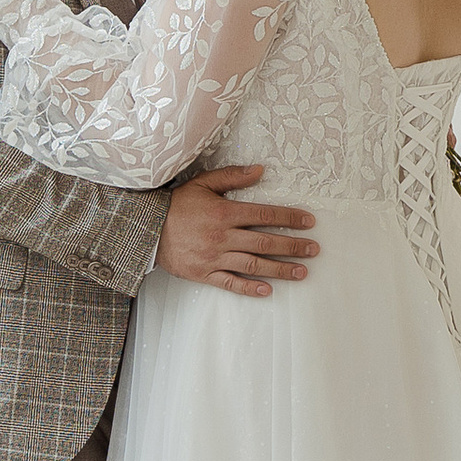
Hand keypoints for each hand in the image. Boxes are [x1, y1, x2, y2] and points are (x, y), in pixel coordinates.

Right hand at [158, 164, 316, 296]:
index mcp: (224, 212)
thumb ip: (232, 176)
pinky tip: (267, 290)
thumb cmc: (175, 205)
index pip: (265, 214)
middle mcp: (223, 236)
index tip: (309, 222)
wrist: (146, 229)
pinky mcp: (204, 273)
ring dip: (280, 269)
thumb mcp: (202, 183)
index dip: (289, 218)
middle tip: (314, 250)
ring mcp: (214, 257)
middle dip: (293, 246)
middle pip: (265, 241)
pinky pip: (230, 283)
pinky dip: (249, 288)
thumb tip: (261, 170)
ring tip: (301, 272)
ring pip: (253, 264)